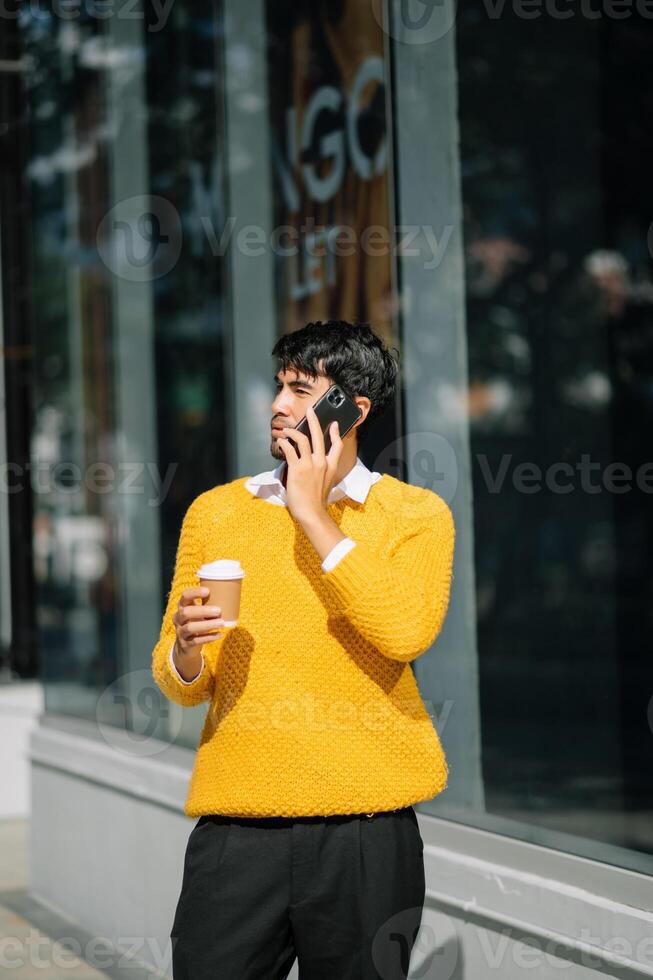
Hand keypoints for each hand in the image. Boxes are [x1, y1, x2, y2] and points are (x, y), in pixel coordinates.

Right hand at [173, 586, 224, 652]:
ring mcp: (180, 632)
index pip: (184, 596)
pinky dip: (209, 637)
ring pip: (190, 628)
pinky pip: (196, 641)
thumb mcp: (198, 613)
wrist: (186, 646)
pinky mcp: (185, 644)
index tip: (208, 591)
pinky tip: (220, 634)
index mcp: (182, 607)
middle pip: (186, 612)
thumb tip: (228, 595)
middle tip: (219, 610)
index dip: (194, 593)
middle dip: (202, 611)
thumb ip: (207, 604)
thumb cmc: (196, 623)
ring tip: (222, 623)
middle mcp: (178, 618)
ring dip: (207, 625)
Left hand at [275, 402, 343, 522]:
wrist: (312, 512)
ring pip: (302, 439)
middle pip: (318, 435)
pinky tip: (281, 442)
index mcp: (331, 466)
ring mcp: (310, 464)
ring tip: (286, 430)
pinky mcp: (297, 468)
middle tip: (310, 411)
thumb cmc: (317, 501)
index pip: (337, 445)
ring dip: (292, 432)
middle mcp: (322, 462)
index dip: (336, 433)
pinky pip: (289, 450)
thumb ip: (324, 472)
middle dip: (313, 420)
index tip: (333, 425)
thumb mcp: (327, 484)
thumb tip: (316, 464)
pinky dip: (284, 443)